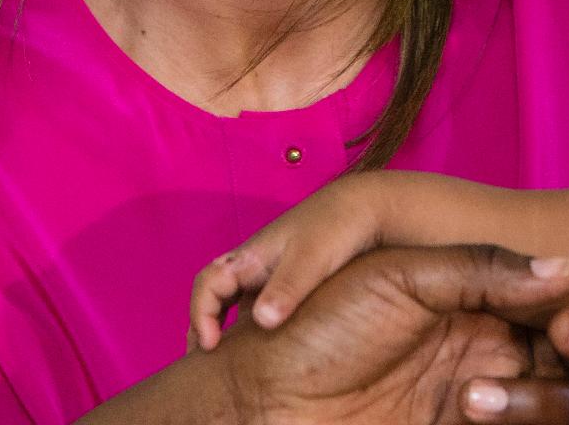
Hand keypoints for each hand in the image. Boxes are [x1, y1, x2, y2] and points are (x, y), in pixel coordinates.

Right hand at [189, 174, 380, 349]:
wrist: (367, 206)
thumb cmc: (336, 227)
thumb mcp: (311, 259)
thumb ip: (287, 288)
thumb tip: (263, 321)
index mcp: (252, 256)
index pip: (207, 284)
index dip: (201, 314)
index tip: (211, 345)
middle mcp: (256, 263)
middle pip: (215, 294)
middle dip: (204, 324)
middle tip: (206, 361)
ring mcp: (273, 271)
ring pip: (237, 300)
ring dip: (227, 326)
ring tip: (227, 361)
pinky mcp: (291, 279)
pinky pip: (260, 304)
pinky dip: (251, 324)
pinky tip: (264, 346)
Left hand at [222, 244, 568, 424]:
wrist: (261, 403)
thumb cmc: (320, 326)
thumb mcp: (401, 276)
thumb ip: (482, 271)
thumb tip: (566, 269)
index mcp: (473, 296)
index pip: (553, 301)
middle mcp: (483, 347)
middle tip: (563, 341)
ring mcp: (475, 402)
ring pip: (557, 406)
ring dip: (538, 402)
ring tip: (472, 398)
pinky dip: (520, 424)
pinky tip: (470, 413)